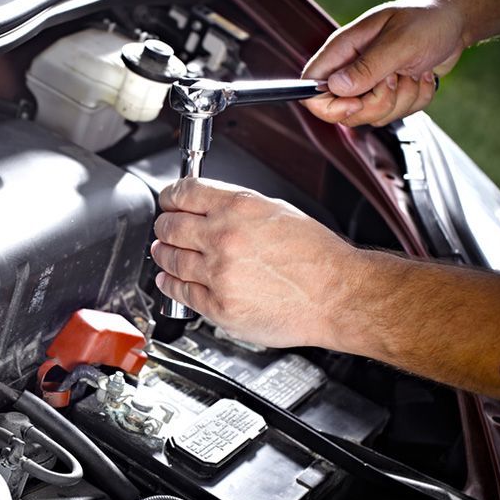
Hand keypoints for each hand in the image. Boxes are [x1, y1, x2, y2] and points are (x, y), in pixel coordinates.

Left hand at [151, 178, 360, 348]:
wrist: (337, 296)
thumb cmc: (316, 256)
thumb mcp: (276, 211)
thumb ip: (236, 207)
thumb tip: (206, 207)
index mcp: (239, 208)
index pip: (183, 193)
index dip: (169, 197)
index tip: (167, 201)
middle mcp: (224, 238)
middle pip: (169, 227)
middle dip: (163, 227)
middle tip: (164, 229)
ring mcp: (218, 273)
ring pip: (170, 259)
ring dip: (163, 254)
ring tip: (164, 253)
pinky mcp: (218, 305)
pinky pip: (180, 291)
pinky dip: (169, 284)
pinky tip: (170, 280)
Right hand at [301, 0, 464, 126]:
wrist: (455, 21)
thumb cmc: (427, 19)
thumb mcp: (399, 41)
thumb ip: (367, 67)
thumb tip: (336, 86)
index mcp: (342, 51)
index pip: (311, 88)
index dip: (327, 106)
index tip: (356, 103)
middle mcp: (351, 70)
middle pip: (344, 112)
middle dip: (378, 103)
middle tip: (395, 76)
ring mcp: (370, 85)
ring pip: (373, 116)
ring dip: (402, 98)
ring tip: (412, 70)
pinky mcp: (389, 94)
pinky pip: (397, 115)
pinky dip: (417, 98)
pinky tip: (421, 74)